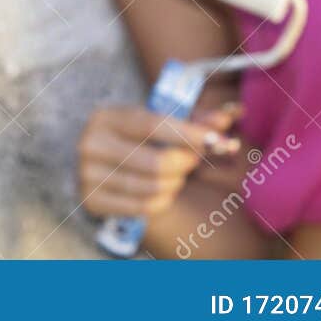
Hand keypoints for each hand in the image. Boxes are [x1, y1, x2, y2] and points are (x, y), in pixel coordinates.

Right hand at [77, 103, 242, 217]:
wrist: (102, 166)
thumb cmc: (137, 141)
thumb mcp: (159, 124)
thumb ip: (195, 120)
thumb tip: (232, 113)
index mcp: (106, 116)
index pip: (153, 125)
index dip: (189, 134)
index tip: (218, 140)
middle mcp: (91, 143)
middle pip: (157, 161)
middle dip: (186, 163)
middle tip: (193, 161)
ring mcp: (87, 174)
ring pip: (154, 187)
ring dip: (176, 183)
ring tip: (175, 175)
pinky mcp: (91, 201)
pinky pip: (144, 207)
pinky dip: (163, 201)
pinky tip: (163, 191)